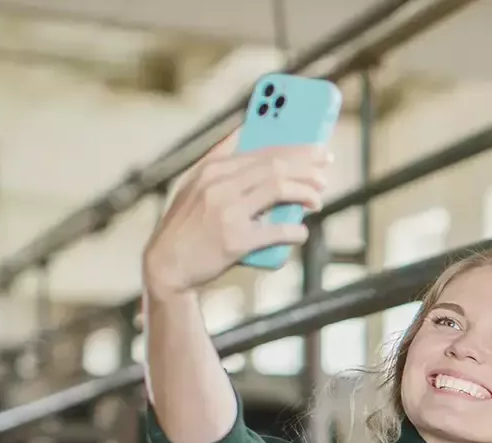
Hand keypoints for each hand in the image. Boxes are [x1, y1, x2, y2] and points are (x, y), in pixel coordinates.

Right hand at [141, 128, 330, 296]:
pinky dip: (295, 231)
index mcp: (212, 169)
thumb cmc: (186, 224)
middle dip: (308, 168)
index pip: (263, 152)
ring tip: (318, 200)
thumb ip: (217, 157)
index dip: (297, 150)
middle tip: (325, 176)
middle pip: (275, 166)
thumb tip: (242, 129)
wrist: (166, 264)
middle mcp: (218, 185)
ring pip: (279, 189)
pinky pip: (277, 230)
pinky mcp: (235, 240)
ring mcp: (227, 211)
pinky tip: (301, 232)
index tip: (319, 151)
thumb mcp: (193, 184)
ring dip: (306, 193)